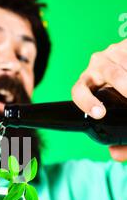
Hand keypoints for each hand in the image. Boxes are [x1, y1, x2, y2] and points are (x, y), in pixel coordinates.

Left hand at [71, 38, 126, 160]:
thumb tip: (115, 155)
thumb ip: (123, 141)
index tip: (100, 113)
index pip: (78, 92)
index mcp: (88, 85)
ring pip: (122, 68)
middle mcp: (97, 67)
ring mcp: (113, 53)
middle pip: (108, 74)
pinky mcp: (126, 45)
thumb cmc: (123, 97)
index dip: (86, 102)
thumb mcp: (121, 118)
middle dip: (123, 84)